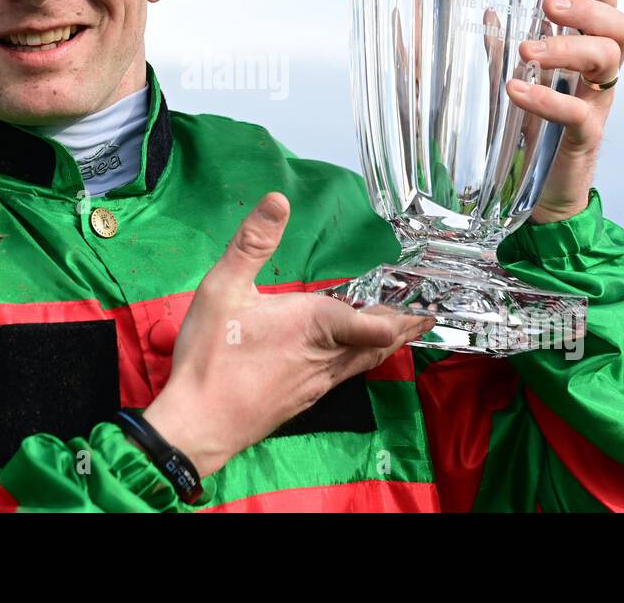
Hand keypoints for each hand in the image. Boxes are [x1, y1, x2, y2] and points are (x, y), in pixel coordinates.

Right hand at [138, 192, 434, 477]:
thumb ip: (252, 242)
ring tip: (402, 335)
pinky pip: (344, 377)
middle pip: (377, 343)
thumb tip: (279, 199)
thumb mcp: (224, 288)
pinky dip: (361, 362)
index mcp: (314, 323)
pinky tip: (351, 361)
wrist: (198, 425)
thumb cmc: (211, 354)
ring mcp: (316, 383)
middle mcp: (325, 356)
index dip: (399, 315)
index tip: (426, 308)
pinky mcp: (303, 401)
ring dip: (385, 346)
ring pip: (363, 363)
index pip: (371, 320)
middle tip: (425, 318)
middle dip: (402, 329)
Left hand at [505, 0, 623, 223]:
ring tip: (526, 51)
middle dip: (587, 10)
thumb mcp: (517, 81)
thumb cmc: (535, 133)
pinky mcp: (586, 138)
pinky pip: (579, 112)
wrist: (545, 196)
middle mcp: (600, 76)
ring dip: (565, 49)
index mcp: (586, 56)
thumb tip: (488, 9)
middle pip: (618, 29)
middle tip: (547, 7)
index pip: (606, 6)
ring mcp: (598, 105)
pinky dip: (547, 97)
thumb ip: (504, 48)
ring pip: (606, 61)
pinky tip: (517, 90)